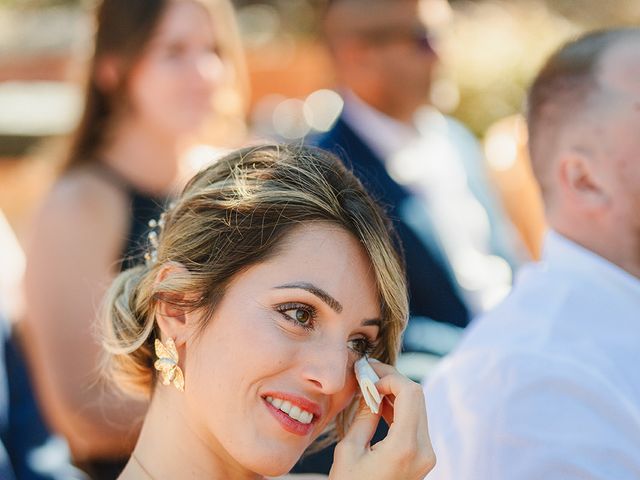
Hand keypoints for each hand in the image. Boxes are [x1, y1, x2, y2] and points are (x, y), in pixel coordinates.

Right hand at [329, 362, 434, 479]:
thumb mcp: (349, 451)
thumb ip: (364, 416)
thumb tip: (369, 387)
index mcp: (405, 447)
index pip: (410, 393)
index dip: (389, 377)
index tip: (366, 375)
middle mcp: (424, 450)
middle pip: (417, 397)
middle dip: (392, 380)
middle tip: (367, 373)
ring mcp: (426, 455)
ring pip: (417, 406)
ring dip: (395, 392)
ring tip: (369, 385)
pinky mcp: (423, 457)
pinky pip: (415, 421)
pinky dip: (399, 407)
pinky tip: (378, 402)